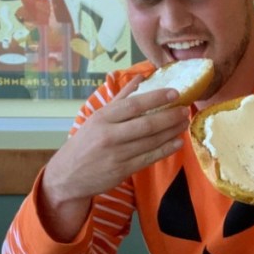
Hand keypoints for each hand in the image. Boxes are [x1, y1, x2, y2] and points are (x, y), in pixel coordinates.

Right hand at [40, 79, 190, 240]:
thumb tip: (140, 77)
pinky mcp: (122, 170)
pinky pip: (149, 158)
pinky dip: (165, 150)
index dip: (156, 98)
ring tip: (184, 123)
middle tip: (185, 110)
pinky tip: (177, 143)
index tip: (175, 93)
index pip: (133, 105)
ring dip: (171, 132)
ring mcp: (117, 154)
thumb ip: (120, 98)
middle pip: (146, 124)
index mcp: (102, 118)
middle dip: (169, 116)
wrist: (67, 176)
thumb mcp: (97, 118)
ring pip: (150, 141)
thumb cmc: (85, 143)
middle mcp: (109, 135)